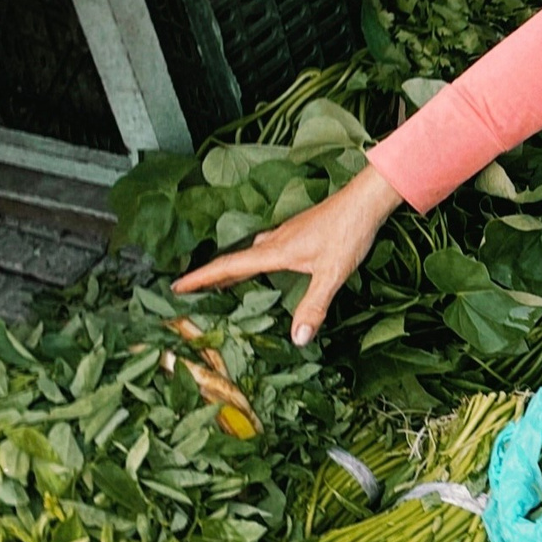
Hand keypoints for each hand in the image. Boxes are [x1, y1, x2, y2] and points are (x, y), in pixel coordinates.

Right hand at [174, 161, 403, 344]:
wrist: (365, 202)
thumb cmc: (348, 233)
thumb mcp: (332, 274)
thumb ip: (313, 306)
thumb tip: (297, 338)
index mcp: (274, 252)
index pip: (228, 267)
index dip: (201, 278)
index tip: (176, 288)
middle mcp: (274, 241)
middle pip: (234, 261)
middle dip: (210, 277)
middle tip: (189, 292)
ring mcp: (286, 234)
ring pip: (250, 253)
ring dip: (232, 268)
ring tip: (220, 284)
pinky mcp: (298, 231)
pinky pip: (265, 248)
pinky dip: (253, 260)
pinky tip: (263, 265)